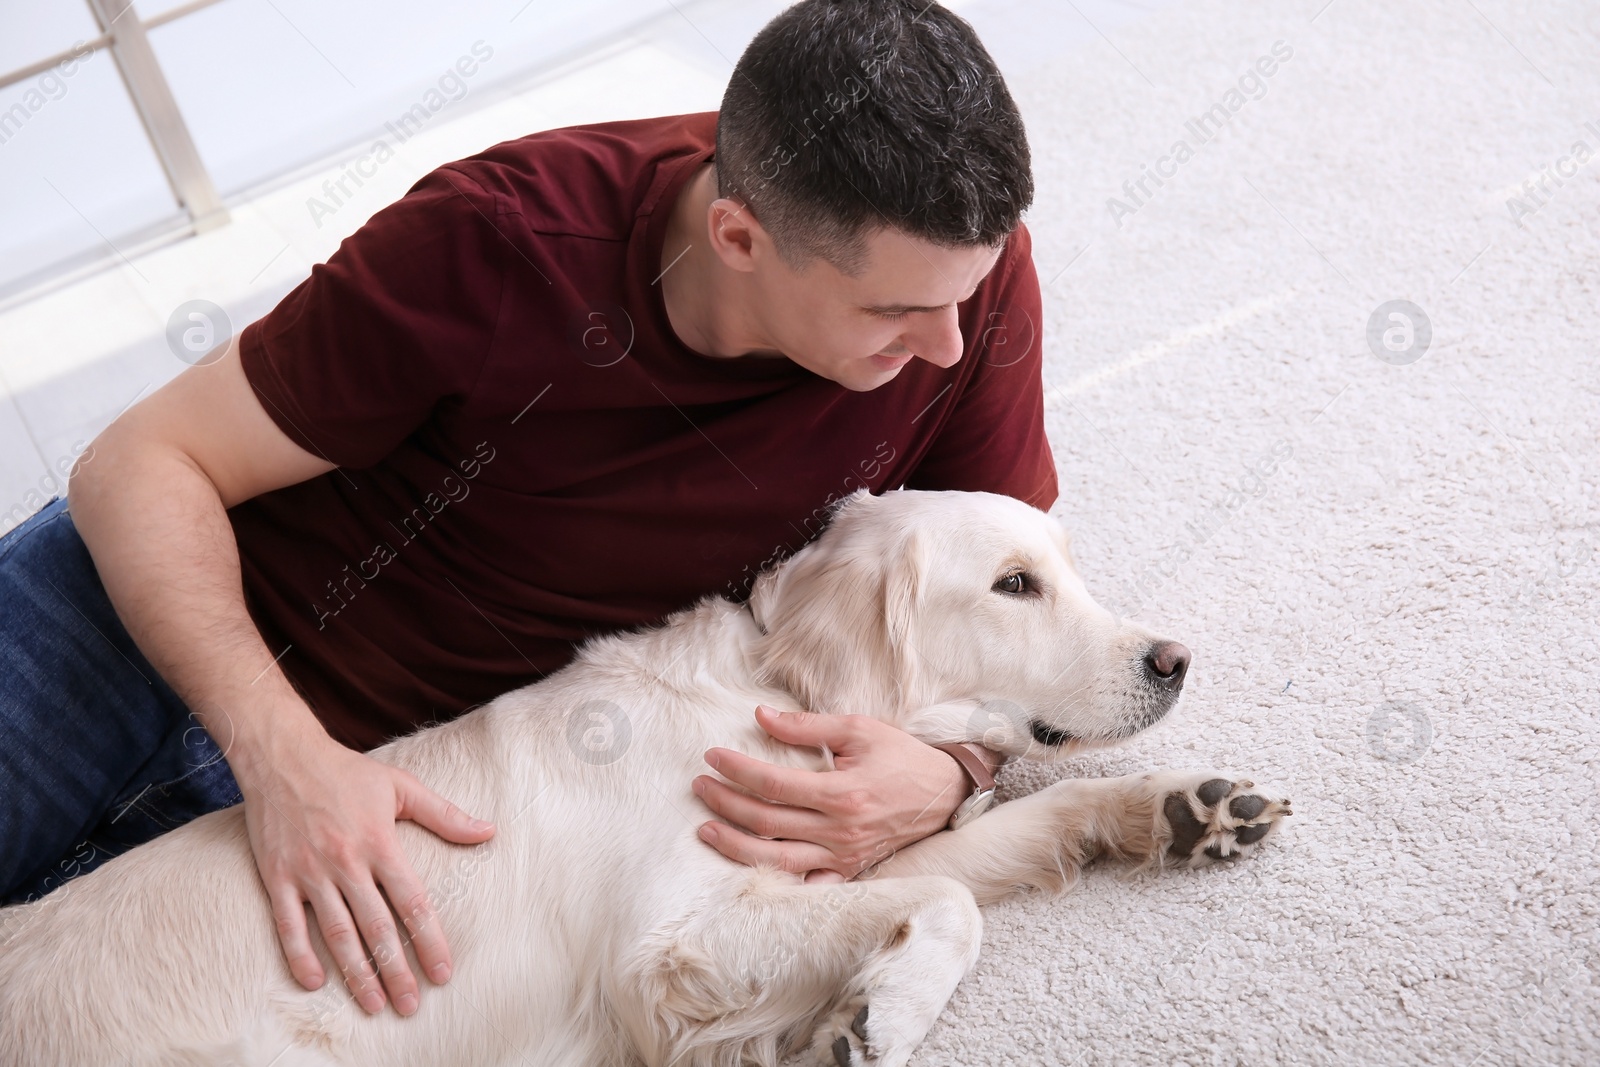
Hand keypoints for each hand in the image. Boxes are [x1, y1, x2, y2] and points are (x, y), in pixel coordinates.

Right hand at [234, 727, 495, 1015]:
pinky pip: (288, 925)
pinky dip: (299, 956)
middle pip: (376, 928)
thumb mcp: (402, 786)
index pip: (412, 903)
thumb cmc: (348, 773)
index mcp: (380, 843)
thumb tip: (489, 831)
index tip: (443, 972)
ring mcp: (309, 872)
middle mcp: (346, 862)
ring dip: (355, 973)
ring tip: (373, 1004)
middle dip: (396, 971)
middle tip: (410, 1005)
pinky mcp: (277, 876)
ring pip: (336, 933)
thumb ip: (445, 814)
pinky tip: (315, 982)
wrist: (283, 757)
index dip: (429, 941)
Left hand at [692, 705, 966, 880]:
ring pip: (776, 860)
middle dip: (725, 803)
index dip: (736, 771)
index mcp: (842, 793)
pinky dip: (774, 880)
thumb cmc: (901, 756)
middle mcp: (839, 830)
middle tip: (700, 786)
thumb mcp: (859, 728)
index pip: (772, 785)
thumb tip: (761, 717)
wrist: (944, 794)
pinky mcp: (848, 869)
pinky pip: (805, 884)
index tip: (712, 757)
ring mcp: (843, 856)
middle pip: (766, 822)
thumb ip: (807, 726)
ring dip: (735, 845)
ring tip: (706, 829)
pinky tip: (748, 869)